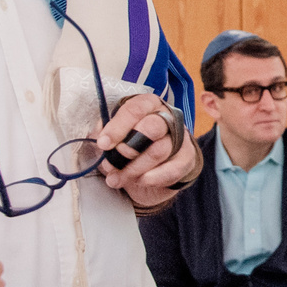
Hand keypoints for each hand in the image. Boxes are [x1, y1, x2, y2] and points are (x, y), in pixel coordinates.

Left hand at [95, 93, 200, 208]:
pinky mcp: (187, 159)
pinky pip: (173, 169)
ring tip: (117, 178)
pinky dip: (154, 178)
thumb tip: (99, 137)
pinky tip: (141, 181)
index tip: (103, 144)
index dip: (118, 127)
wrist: (149, 172)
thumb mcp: (112, 137)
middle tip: (113, 163)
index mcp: (147, 105)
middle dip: (129, 148)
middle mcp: (167, 117)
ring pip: (159, 151)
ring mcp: (180, 138)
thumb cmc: (129, 147)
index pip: (135, 109)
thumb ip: (103, 133)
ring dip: (134, 169)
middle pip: (153, 127)